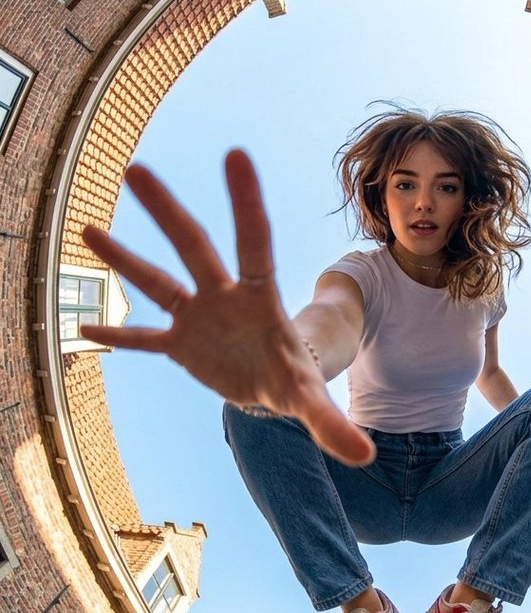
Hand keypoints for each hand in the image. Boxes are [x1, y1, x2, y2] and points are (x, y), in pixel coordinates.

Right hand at [80, 149, 375, 466]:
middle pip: (195, 247)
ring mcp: (198, 316)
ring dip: (125, 259)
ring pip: (158, 281)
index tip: (236, 156)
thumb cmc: (292, 377)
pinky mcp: (179, 344)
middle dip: (167, 212)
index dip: (246, 203)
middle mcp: (224, 296)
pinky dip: (118, 337)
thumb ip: (331, 423)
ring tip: (87, 230)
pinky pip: (144, 338)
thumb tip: (364, 456)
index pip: (255, 243)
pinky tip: (84, 327)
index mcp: (260, 298)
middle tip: (136, 170)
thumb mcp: (310, 400)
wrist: (272, 385)